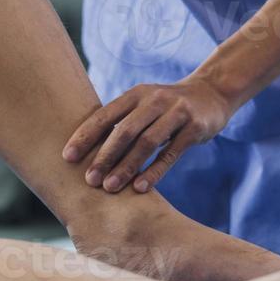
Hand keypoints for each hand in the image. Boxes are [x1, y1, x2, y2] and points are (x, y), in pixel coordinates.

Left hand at [62, 75, 234, 193]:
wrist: (212, 93)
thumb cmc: (168, 106)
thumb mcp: (145, 103)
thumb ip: (123, 121)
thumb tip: (87, 150)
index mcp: (136, 94)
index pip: (105, 115)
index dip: (85, 136)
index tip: (67, 157)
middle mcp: (154, 100)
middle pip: (124, 130)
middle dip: (104, 156)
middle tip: (89, 180)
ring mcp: (176, 112)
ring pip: (147, 143)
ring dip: (127, 167)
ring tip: (110, 188)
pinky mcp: (194, 127)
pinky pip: (171, 153)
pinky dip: (155, 171)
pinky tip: (141, 187)